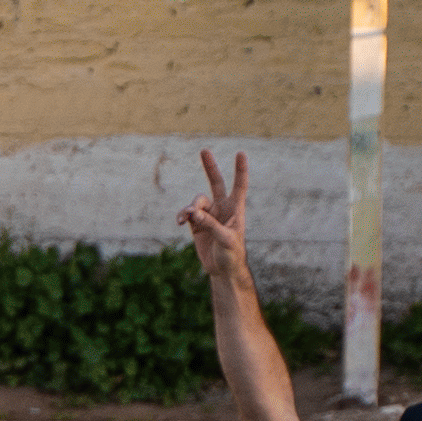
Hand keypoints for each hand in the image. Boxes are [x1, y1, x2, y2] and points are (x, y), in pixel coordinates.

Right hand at [175, 148, 252, 289]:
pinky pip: (187, 214)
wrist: (223, 269)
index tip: (240, 153)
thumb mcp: (225, 239)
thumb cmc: (232, 254)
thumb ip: (210, 225)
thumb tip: (193, 213)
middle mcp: (222, 208)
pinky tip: (180, 222)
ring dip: (190, 208)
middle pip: (215, 182)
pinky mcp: (197, 225)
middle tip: (204, 151)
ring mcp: (209, 215)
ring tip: (186, 219)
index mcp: (235, 209)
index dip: (240, 170)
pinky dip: (182, 216)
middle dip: (210, 167)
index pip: (239, 185)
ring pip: (196, 202)